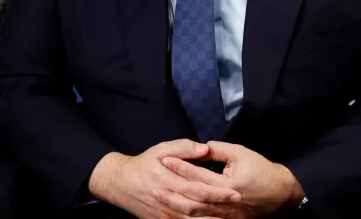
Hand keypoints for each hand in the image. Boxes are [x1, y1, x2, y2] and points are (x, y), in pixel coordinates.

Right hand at [89, 140, 242, 217]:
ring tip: (230, 217)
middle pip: (200, 208)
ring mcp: (165, 214)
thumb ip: (184, 148)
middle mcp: (169, 200)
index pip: (200, 189)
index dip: (219, 193)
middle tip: (239, 207)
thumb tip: (204, 149)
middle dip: (221, 209)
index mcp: (170, 180)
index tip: (236, 192)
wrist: (121, 183)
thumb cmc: (143, 164)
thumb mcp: (161, 149)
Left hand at [159, 141, 304, 217]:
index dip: (180, 167)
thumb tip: (199, 147)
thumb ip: (218, 150)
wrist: (280, 192)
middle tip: (153, 186)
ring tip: (160, 199)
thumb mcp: (241, 153)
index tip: (164, 159)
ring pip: (197, 215)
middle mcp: (226, 203)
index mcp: (228, 184)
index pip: (198, 175)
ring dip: (177, 207)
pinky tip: (175, 214)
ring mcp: (227, 215)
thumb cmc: (260, 169)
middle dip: (172, 192)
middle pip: (194, 199)